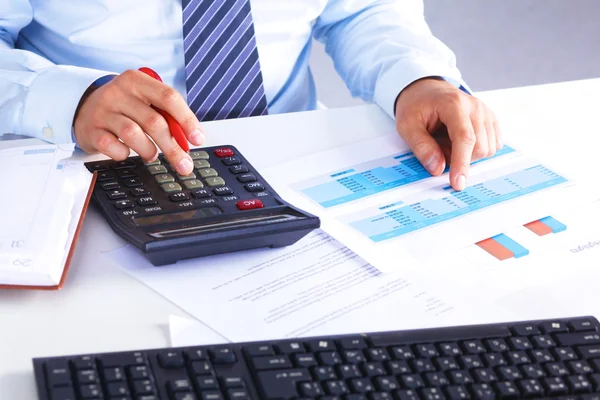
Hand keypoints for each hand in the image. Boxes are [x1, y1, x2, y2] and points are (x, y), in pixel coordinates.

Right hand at [73, 70, 203, 174]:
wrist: (84, 108)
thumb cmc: (125, 107)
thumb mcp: (145, 101)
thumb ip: (167, 115)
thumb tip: (190, 139)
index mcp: (137, 81)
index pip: (169, 98)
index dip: (187, 120)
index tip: (198, 139)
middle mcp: (119, 92)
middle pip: (154, 122)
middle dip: (173, 148)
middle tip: (184, 165)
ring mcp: (103, 111)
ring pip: (134, 136)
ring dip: (149, 151)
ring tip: (151, 154)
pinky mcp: (92, 130)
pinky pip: (114, 147)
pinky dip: (125, 154)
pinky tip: (126, 151)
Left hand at [395, 78, 500, 189]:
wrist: (426, 89)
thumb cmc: (416, 106)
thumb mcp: (407, 126)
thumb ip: (421, 147)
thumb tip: (437, 169)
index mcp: (454, 104)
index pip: (464, 138)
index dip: (462, 163)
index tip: (458, 183)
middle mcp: (475, 107)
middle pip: (479, 147)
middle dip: (460, 159)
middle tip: (439, 149)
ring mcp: (486, 112)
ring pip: (488, 149)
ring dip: (468, 155)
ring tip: (448, 143)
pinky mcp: (491, 120)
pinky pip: (493, 145)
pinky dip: (477, 150)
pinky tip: (460, 142)